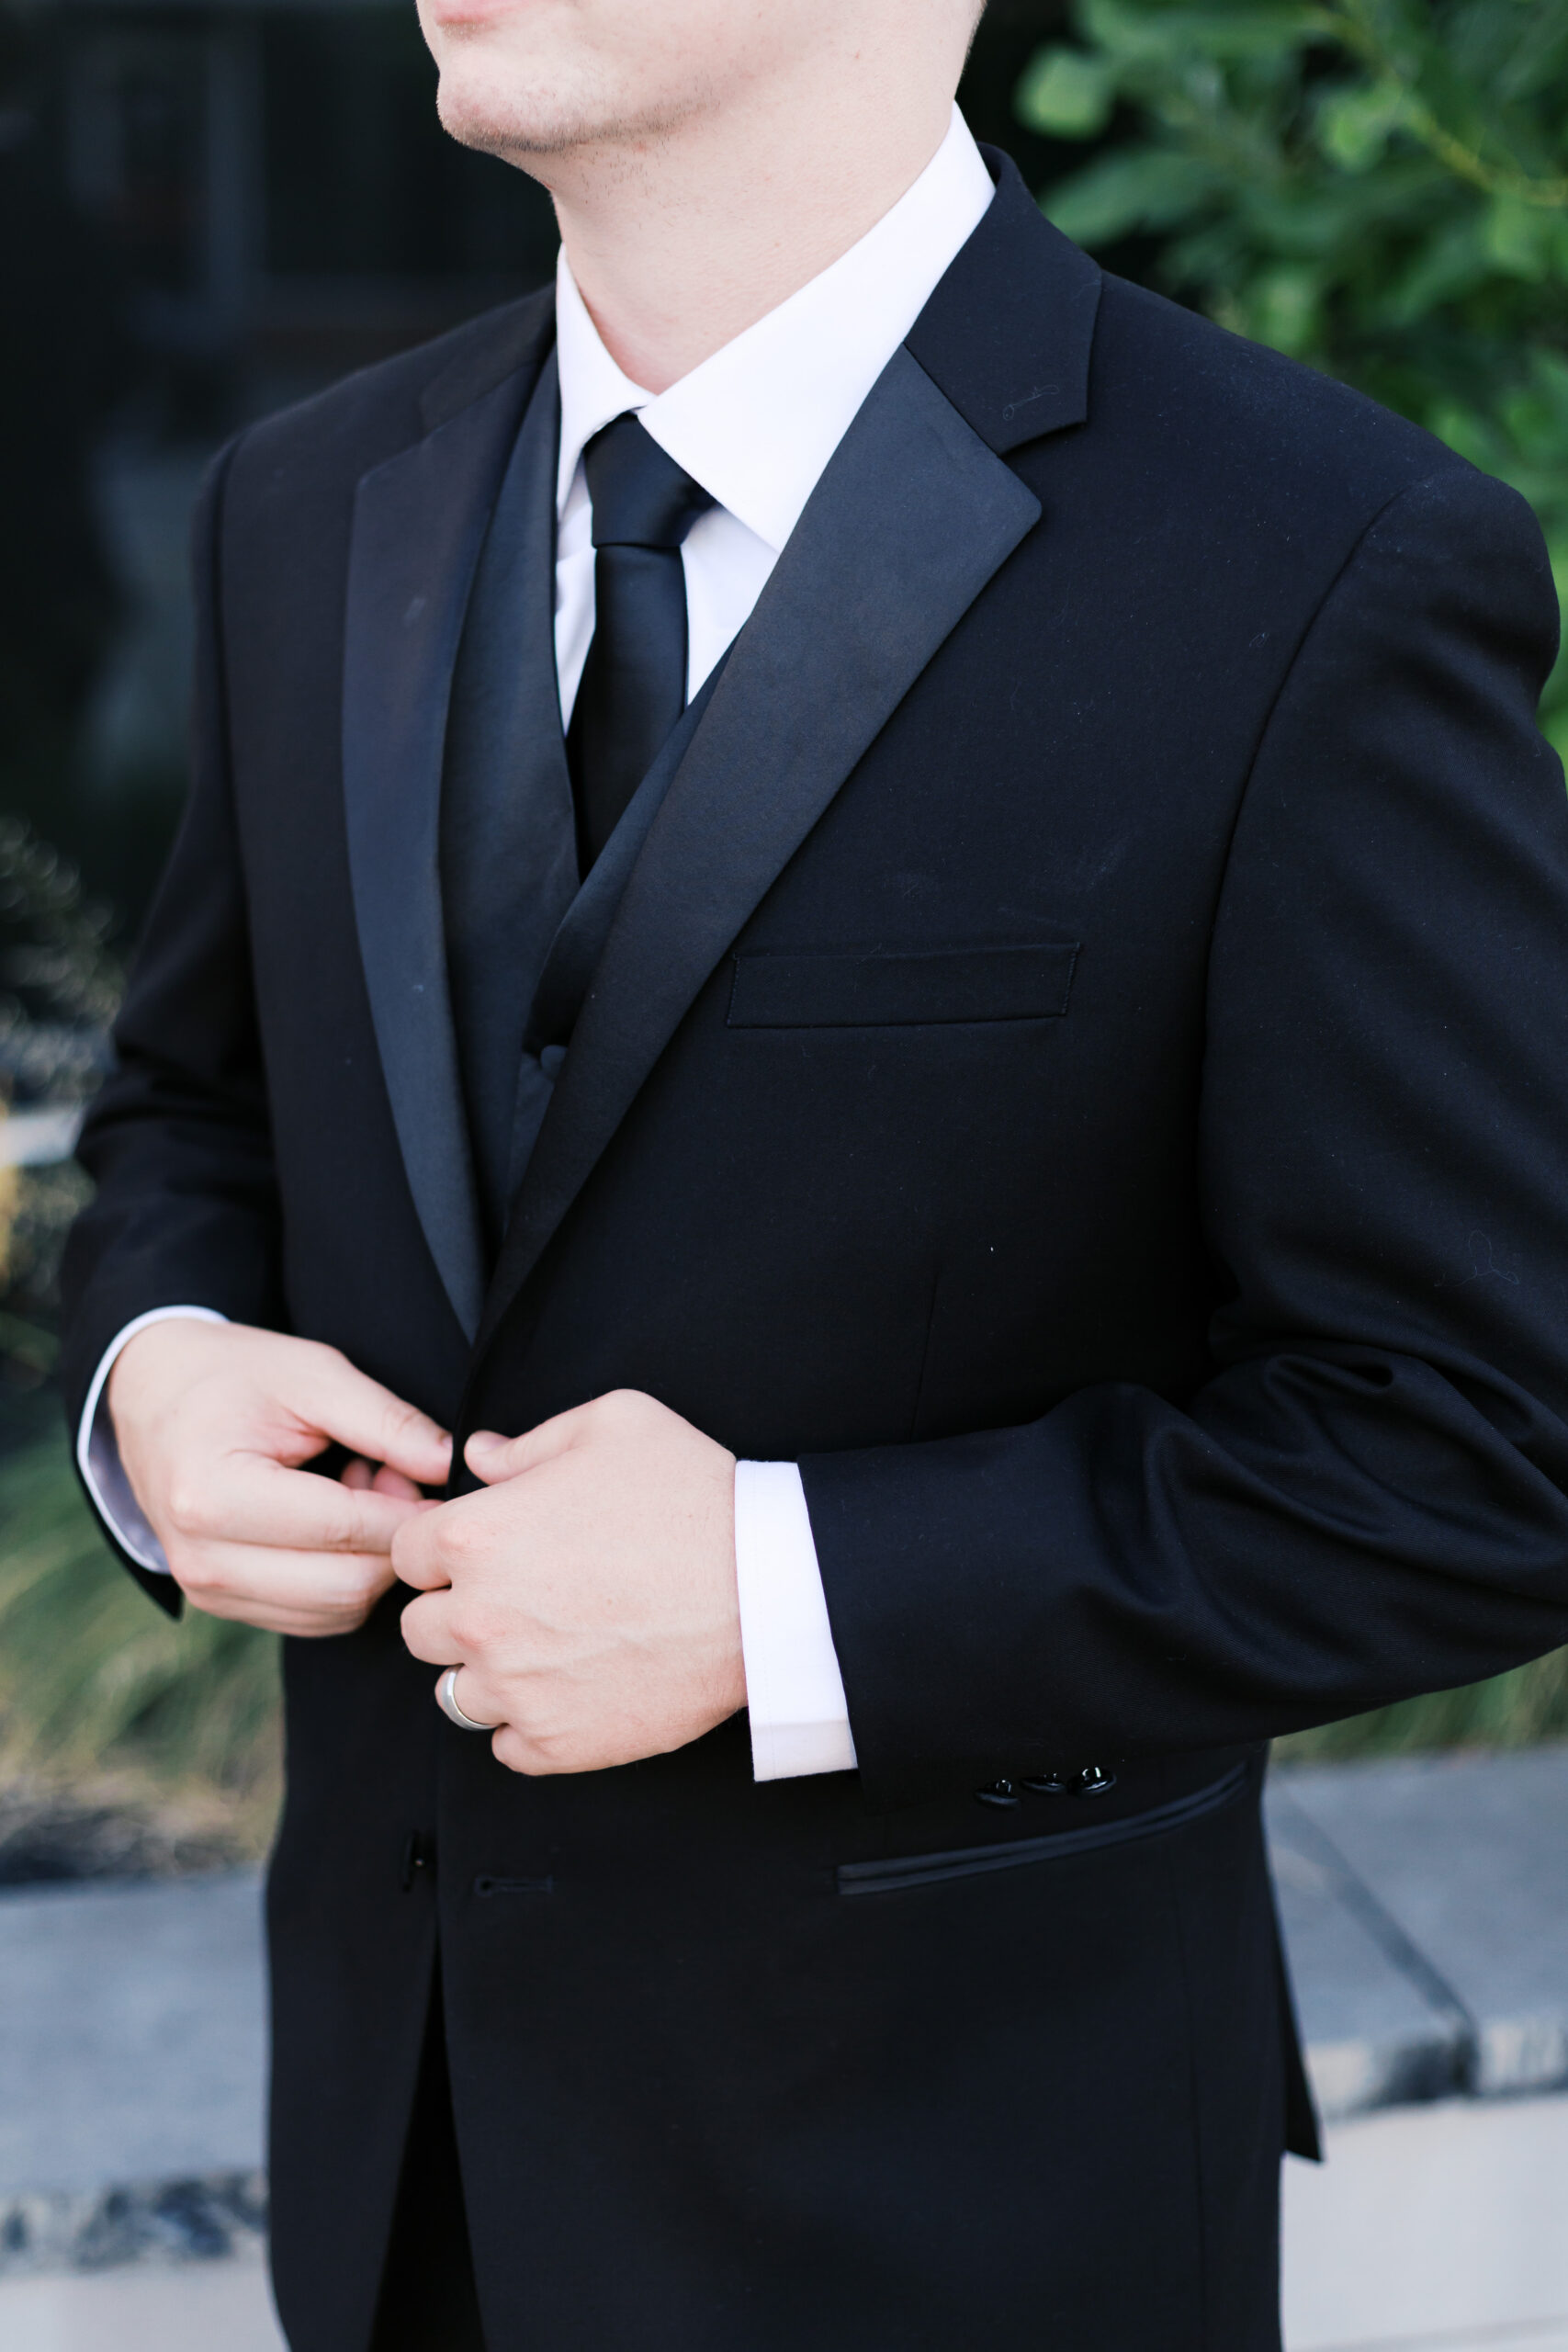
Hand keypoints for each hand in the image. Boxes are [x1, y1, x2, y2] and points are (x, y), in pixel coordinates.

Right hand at [107, 1320, 451, 1635]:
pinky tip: (340, 1521)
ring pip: (337, 1611)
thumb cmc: (231, 1376)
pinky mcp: (222, 1604)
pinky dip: (346, 1576)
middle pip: (347, 1586)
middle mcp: (203, 1561)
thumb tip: (452, 1466)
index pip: (346, 1530)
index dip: (411, 1511)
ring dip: (372, 1560)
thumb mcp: (313, 1374)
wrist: (149, 1393)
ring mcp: (208, 1592)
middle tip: (398, 1478)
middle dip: (394, 1540)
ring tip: (363, 1491)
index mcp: (213, 1497)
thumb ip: (387, 1422)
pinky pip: (316, 1616)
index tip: (437, 1478)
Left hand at [394, 1389, 742, 1774]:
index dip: (445, 1548)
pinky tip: (572, 1689)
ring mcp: (514, 1688)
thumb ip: (530, 1441)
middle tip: (523, 1597)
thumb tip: (480, 1456)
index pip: (407, 1553)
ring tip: (548, 1647)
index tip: (489, 1550)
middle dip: (459, 1610)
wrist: (767, 1588)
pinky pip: (504, 1746)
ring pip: (455, 1691)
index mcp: (477, 1534)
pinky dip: (529, 1724)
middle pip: (420, 1627)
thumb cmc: (694, 1497)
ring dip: (489, 1672)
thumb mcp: (614, 1424)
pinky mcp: (555, 1743)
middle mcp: (478, 1616)